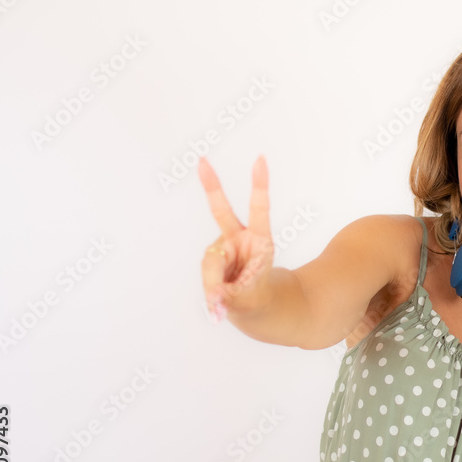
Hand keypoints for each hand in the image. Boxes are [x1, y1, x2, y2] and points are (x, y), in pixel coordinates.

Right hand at [199, 155, 274, 321]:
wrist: (250, 302)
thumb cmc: (253, 291)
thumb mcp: (248, 292)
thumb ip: (226, 287)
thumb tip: (211, 283)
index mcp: (260, 239)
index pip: (259, 209)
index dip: (259, 185)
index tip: (259, 159)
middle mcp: (239, 237)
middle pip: (221, 211)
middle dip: (212, 186)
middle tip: (201, 161)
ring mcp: (222, 245)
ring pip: (212, 261)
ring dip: (218, 282)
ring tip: (230, 294)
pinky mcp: (211, 255)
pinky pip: (206, 270)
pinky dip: (212, 288)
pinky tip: (220, 295)